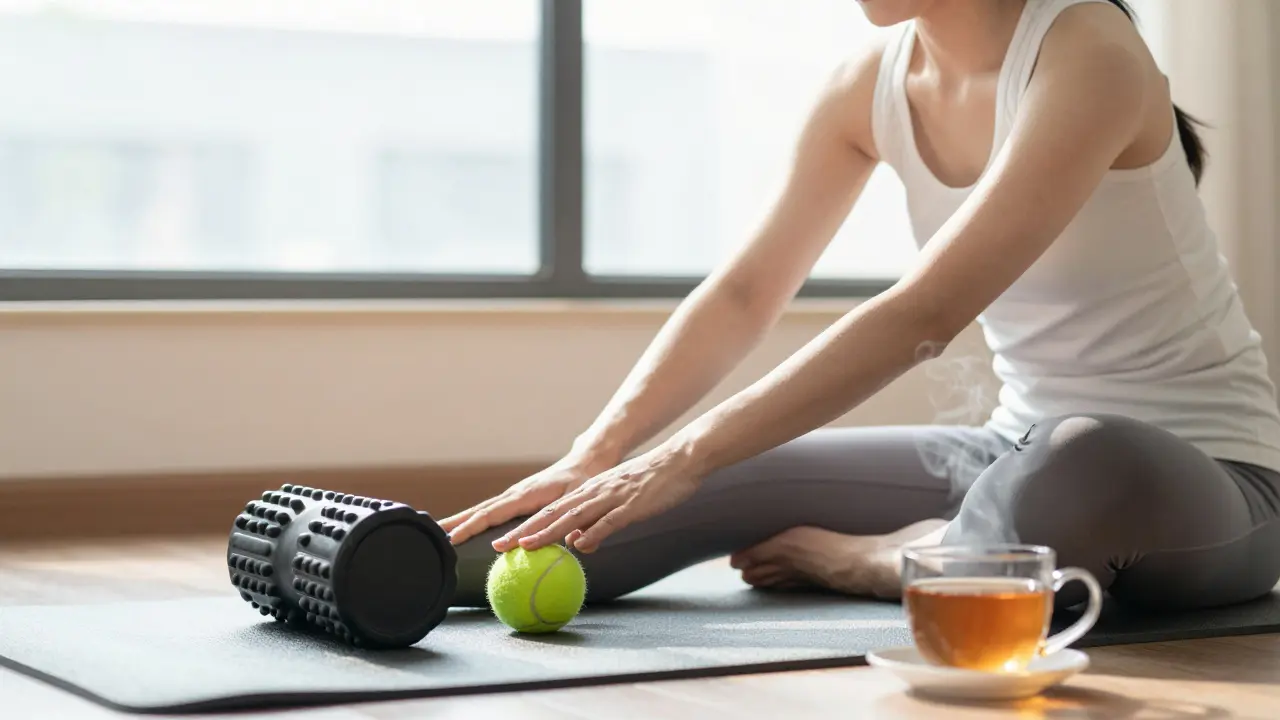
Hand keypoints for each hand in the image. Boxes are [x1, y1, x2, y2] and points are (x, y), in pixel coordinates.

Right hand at [440, 452, 611, 544]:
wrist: (582, 463)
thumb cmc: (582, 482)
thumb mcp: (580, 500)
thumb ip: (574, 520)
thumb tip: (571, 544)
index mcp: (526, 495)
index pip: (495, 512)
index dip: (476, 526)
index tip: (457, 538)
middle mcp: (515, 494)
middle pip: (480, 510)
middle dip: (457, 523)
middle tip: (435, 537)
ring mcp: (513, 496)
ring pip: (481, 510)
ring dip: (459, 520)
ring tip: (437, 532)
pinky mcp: (515, 500)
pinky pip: (489, 511)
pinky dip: (472, 518)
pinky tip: (461, 529)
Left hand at [492, 441, 704, 553]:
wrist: (679, 459)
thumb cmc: (652, 481)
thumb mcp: (619, 501)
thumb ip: (597, 521)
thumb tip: (577, 543)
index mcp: (590, 491)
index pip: (552, 511)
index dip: (528, 526)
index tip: (507, 542)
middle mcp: (595, 492)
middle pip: (554, 514)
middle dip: (526, 531)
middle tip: (502, 546)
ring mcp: (612, 497)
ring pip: (574, 517)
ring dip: (548, 532)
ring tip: (526, 546)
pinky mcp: (631, 505)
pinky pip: (608, 521)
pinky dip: (592, 533)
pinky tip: (578, 546)